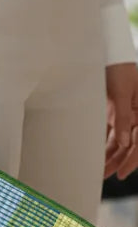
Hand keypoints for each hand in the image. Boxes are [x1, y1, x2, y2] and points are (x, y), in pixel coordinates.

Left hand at [104, 62, 137, 179]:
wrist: (107, 50)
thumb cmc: (119, 67)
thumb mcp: (122, 92)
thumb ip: (123, 118)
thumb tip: (125, 144)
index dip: (132, 160)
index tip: (121, 173)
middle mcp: (136, 115)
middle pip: (129, 144)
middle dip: (118, 161)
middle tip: (104, 176)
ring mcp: (125, 113)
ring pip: (118, 140)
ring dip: (109, 154)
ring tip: (98, 169)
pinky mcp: (112, 110)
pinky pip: (109, 131)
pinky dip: (103, 142)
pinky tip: (94, 152)